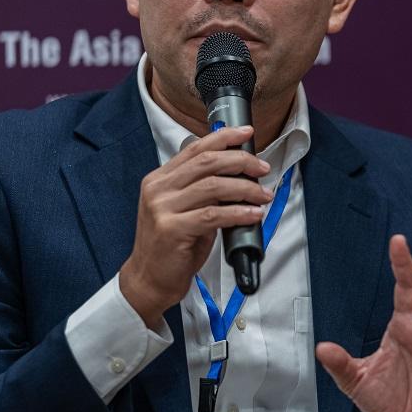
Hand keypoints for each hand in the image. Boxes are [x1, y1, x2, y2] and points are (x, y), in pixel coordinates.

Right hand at [119, 125, 272, 327]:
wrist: (148, 279)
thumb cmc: (170, 246)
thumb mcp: (183, 210)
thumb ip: (203, 190)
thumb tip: (239, 175)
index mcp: (160, 179)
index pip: (194, 148)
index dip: (223, 137)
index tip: (246, 133)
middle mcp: (158, 189)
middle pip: (207, 162)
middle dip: (241, 161)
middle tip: (262, 169)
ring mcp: (162, 208)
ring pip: (213, 186)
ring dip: (245, 189)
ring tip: (263, 195)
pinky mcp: (172, 229)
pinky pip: (213, 215)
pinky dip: (238, 213)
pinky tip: (253, 214)